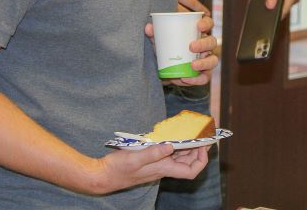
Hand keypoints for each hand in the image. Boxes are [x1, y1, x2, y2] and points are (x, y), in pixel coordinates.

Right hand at [87, 143, 209, 193]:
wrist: (103, 175)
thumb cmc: (118, 168)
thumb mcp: (135, 158)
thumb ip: (153, 153)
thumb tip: (171, 146)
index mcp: (163, 169)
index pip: (190, 171)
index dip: (201, 160)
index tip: (203, 145)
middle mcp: (163, 169)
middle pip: (188, 163)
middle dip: (197, 150)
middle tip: (202, 134)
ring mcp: (157, 165)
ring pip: (179, 158)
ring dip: (187, 147)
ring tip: (191, 132)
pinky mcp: (151, 161)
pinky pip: (168, 154)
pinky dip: (174, 145)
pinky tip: (172, 135)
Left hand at [144, 14, 217, 86]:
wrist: (165, 69)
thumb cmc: (166, 48)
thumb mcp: (160, 41)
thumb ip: (154, 35)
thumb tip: (148, 27)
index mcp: (198, 33)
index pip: (208, 24)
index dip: (206, 23)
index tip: (198, 26)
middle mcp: (206, 46)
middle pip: (212, 42)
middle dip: (204, 44)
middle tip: (191, 47)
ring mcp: (206, 60)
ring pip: (213, 61)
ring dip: (204, 63)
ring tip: (192, 66)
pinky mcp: (203, 74)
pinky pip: (205, 78)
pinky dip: (197, 79)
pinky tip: (186, 79)